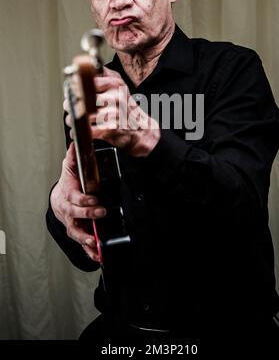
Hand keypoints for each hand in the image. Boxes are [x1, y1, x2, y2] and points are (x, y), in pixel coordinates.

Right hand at [50, 142, 106, 261]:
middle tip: (101, 213)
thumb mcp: (70, 167)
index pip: (75, 199)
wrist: (58, 199)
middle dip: (88, 215)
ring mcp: (72, 223)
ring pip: (77, 232)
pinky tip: (98, 256)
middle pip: (76, 215)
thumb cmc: (67, 183)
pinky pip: (83, 244)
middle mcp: (68, 212)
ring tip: (94, 241)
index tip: (94, 200)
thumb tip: (74, 142)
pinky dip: (90, 251)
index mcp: (68, 196)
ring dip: (86, 238)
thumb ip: (74, 156)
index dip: (84, 200)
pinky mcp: (78, 232)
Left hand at [64, 67, 160, 156]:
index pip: (87, 81)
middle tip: (69, 107)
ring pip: (83, 115)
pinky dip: (81, 132)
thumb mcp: (118, 84)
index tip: (71, 92)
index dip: (75, 87)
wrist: (140, 128)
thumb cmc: (125, 107)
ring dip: (74, 120)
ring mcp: (114, 113)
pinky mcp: (111, 128)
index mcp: (115, 83)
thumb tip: (83, 64)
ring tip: (74, 120)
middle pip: (82, 98)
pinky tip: (81, 131)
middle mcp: (115, 96)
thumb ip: (103, 74)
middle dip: (70, 105)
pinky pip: (88, 130)